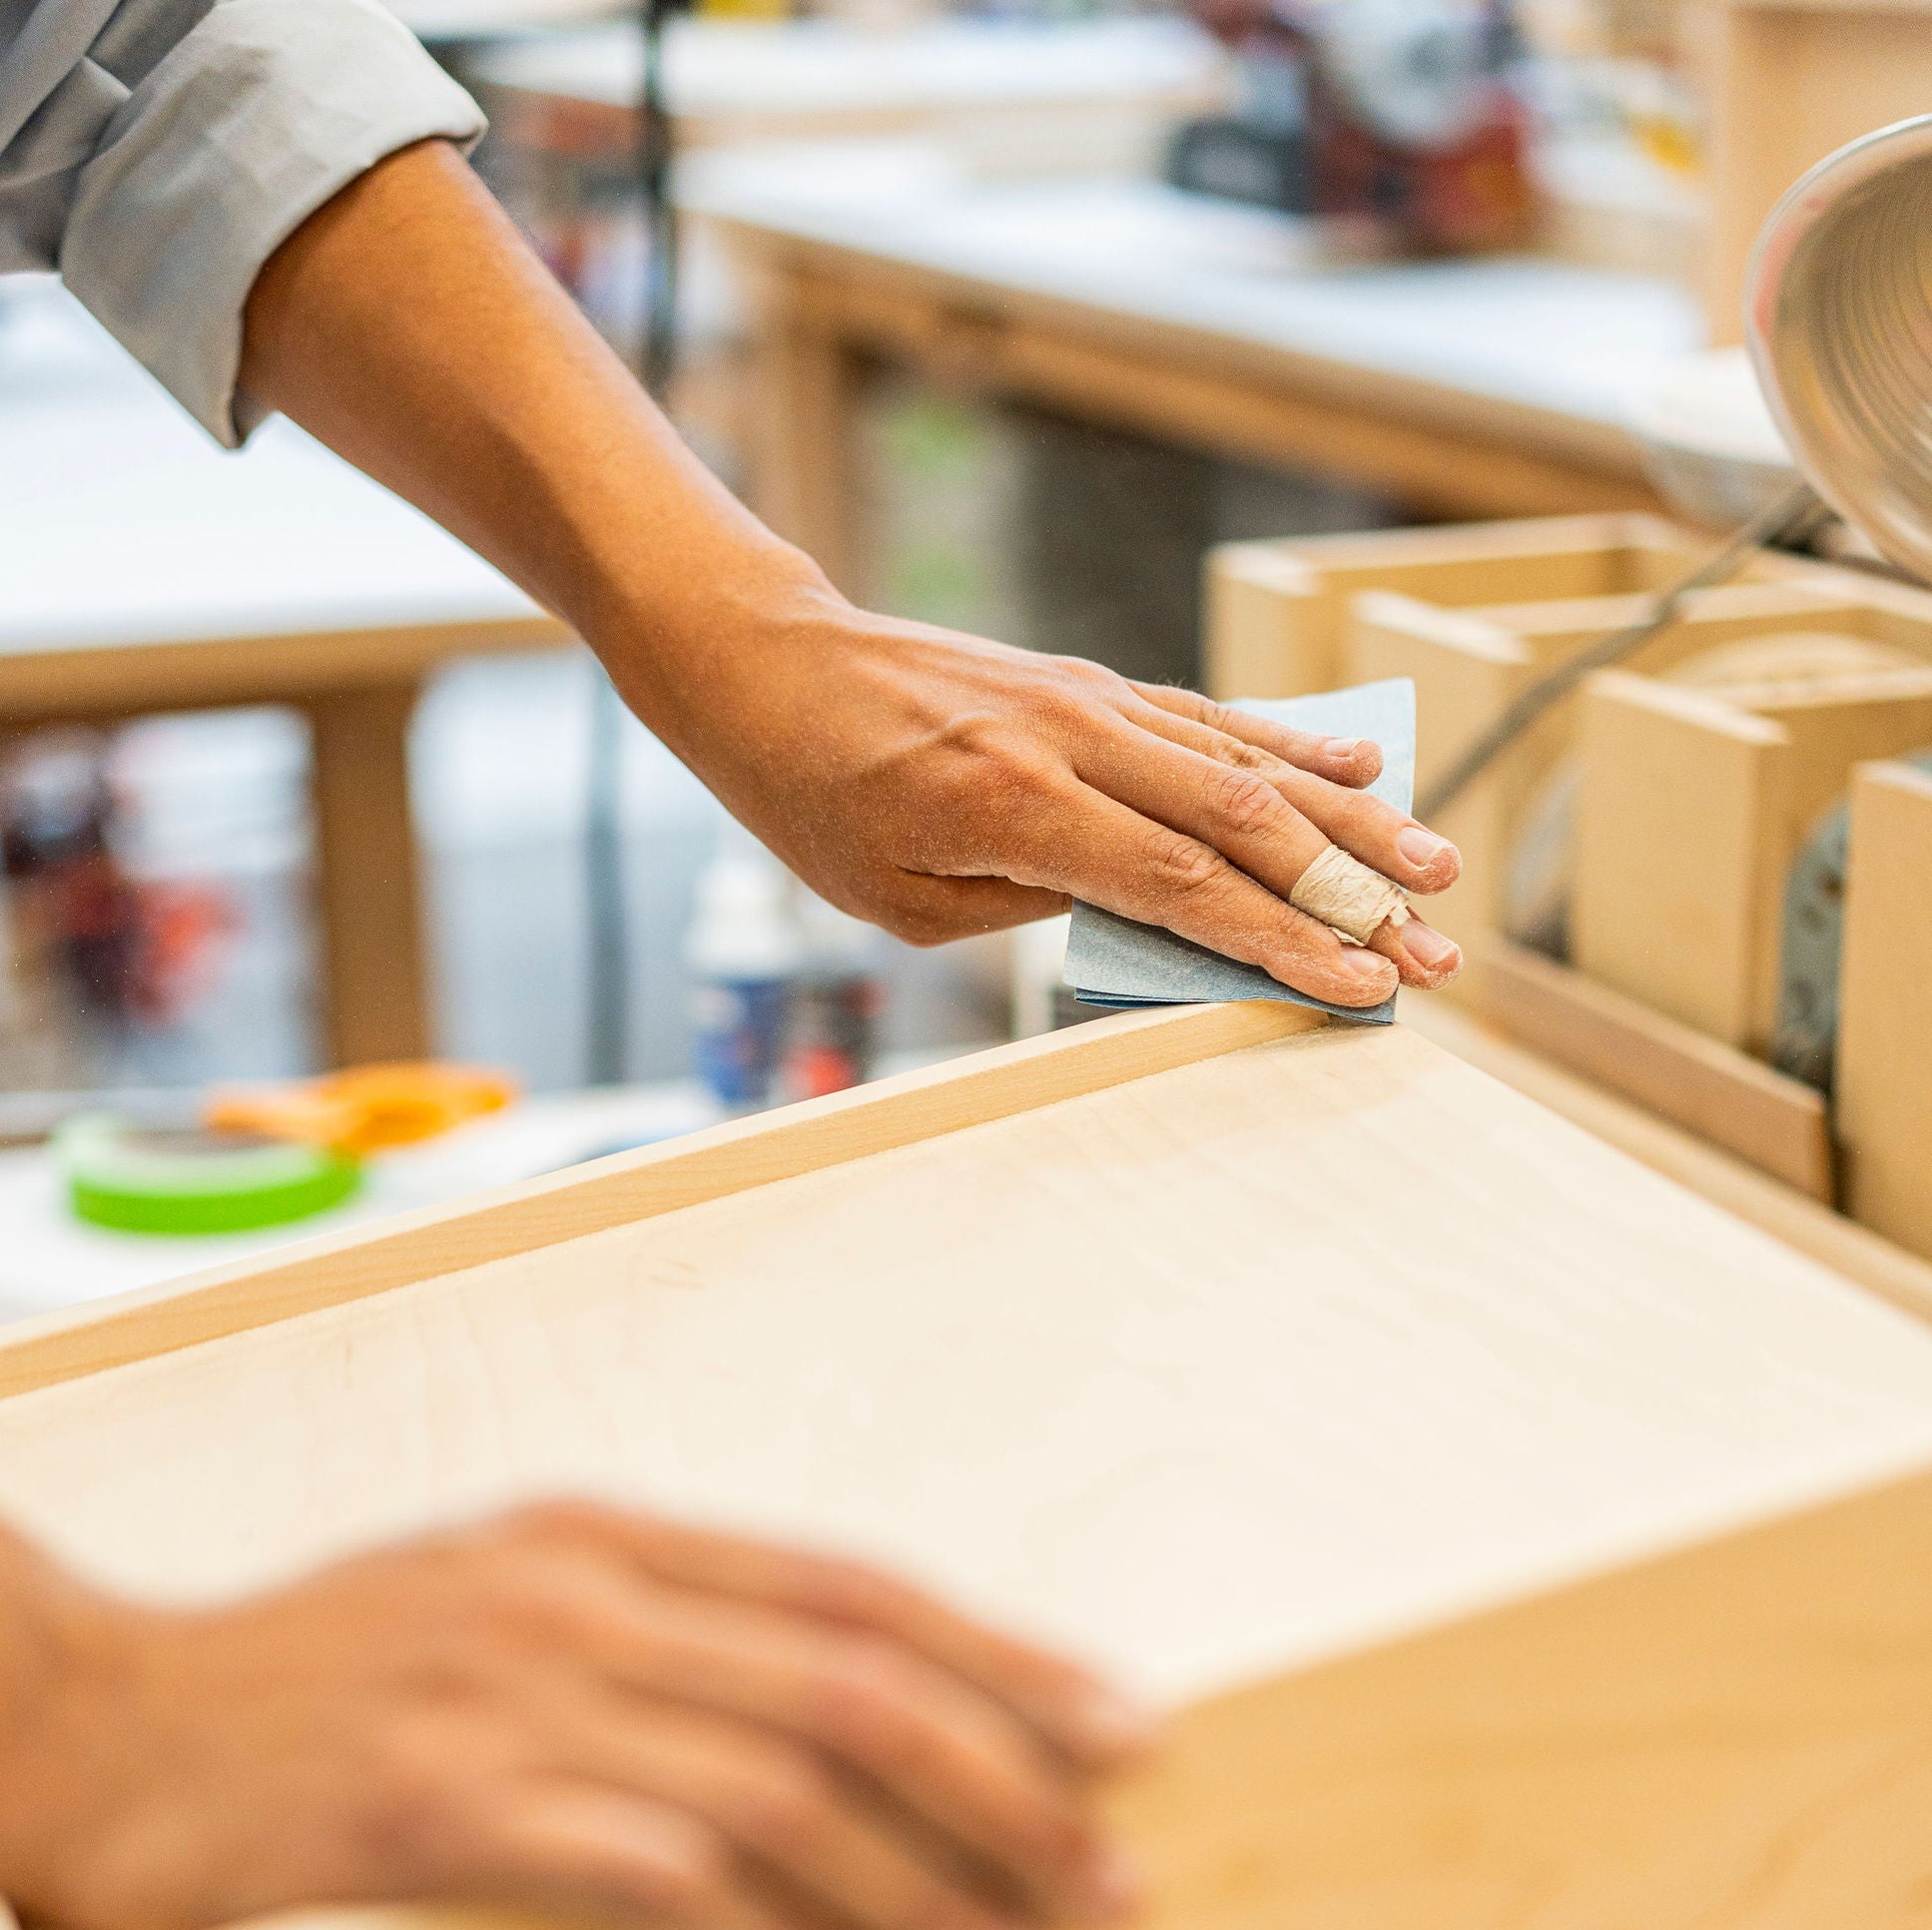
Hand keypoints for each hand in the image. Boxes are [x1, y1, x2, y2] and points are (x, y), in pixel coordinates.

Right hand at [0, 1483, 1150, 1929]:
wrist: (90, 1718)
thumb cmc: (307, 1674)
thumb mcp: (486, 1597)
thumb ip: (648, 1633)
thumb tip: (825, 1710)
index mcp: (602, 1542)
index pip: (857, 1595)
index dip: (1009, 1660)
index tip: (1131, 1731)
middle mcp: (578, 1604)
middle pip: (855, 1690)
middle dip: (1013, 1786)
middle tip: (1116, 1879)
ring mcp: (509, 1705)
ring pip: (779, 1788)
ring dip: (919, 1885)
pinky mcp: (438, 1815)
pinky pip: (644, 1875)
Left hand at [240, 144, 1460, 1017]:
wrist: (769, 664)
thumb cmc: (817, 800)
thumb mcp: (903, 900)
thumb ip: (1036, 906)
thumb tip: (1161, 915)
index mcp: (1016, 808)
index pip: (1183, 885)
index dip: (1283, 942)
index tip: (1363, 988)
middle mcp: (1072, 740)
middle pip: (1244, 824)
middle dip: (1350, 896)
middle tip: (1438, 951)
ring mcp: (1092, 700)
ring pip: (1247, 762)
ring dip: (1350, 820)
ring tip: (1434, 867)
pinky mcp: (1095, 682)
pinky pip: (1211, 718)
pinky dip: (1293, 745)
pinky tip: (1364, 766)